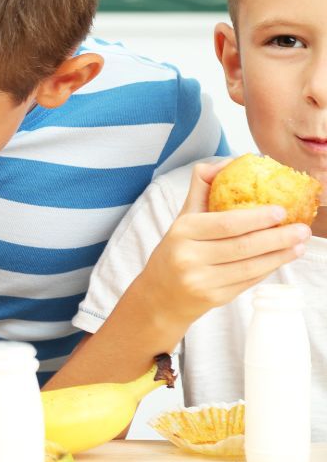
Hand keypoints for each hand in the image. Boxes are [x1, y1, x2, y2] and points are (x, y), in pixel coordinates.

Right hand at [138, 161, 311, 325]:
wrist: (160, 294)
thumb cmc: (176, 250)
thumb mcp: (183, 219)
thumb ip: (202, 190)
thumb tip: (226, 163)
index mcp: (182, 231)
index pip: (225, 223)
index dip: (256, 218)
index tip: (282, 210)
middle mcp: (189, 256)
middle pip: (242, 246)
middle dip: (277, 237)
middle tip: (302, 229)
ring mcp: (201, 281)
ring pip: (249, 266)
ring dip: (279, 255)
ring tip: (299, 245)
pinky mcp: (213, 298)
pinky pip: (248, 281)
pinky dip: (268, 269)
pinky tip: (281, 259)